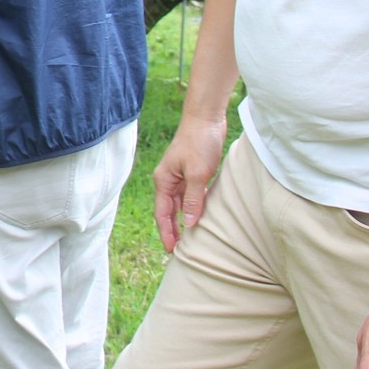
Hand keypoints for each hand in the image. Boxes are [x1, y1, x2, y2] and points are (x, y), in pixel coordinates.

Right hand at [153, 115, 226, 251]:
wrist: (207, 118)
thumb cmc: (199, 142)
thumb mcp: (198, 174)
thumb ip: (193, 199)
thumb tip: (188, 224)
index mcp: (163, 180)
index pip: (162, 213)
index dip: (166, 232)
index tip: (173, 250)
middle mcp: (169, 180)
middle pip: (168, 211)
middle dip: (172, 230)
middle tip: (180, 250)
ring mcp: (180, 176)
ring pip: (179, 204)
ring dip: (183, 220)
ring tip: (189, 238)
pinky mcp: (192, 172)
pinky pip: (190, 195)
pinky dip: (193, 207)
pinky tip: (200, 216)